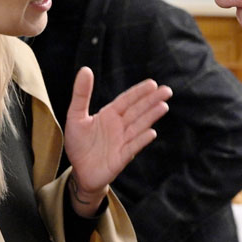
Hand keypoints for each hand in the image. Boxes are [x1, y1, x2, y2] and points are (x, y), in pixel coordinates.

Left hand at [64, 67, 171, 215]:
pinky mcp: (121, 158)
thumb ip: (81, 94)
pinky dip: (141, 140)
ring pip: (138, 126)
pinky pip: (132, 147)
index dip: (139, 92)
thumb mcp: (75, 116)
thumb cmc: (78, 143)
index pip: (127, 100)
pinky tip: (151, 132)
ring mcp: (122, 142)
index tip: (152, 83)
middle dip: (152, 100)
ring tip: (163, 106)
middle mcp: (119, 126)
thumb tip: (85, 69)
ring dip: (150, 117)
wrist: (79, 172)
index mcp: (110, 115)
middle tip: (167, 90)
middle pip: (138, 111)